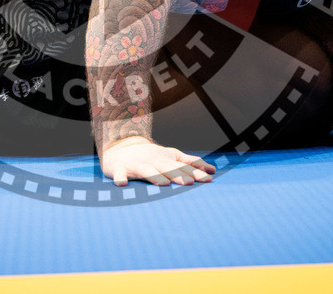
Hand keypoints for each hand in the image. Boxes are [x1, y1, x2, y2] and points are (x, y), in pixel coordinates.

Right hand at [101, 136, 215, 186]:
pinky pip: (119, 174)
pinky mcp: (120, 168)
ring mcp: (136, 164)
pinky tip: (123, 184)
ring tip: (163, 184)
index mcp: (165, 159)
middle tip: (187, 183)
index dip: (194, 172)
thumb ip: (190, 162)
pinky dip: (120, 178)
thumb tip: (212, 170)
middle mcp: (152, 161)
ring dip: (154, 176)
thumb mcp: (171, 156)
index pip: (182, 166)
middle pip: (166, 168)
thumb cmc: (150, 156)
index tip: (208, 179)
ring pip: (146, 170)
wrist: (119, 149)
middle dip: (177, 175)